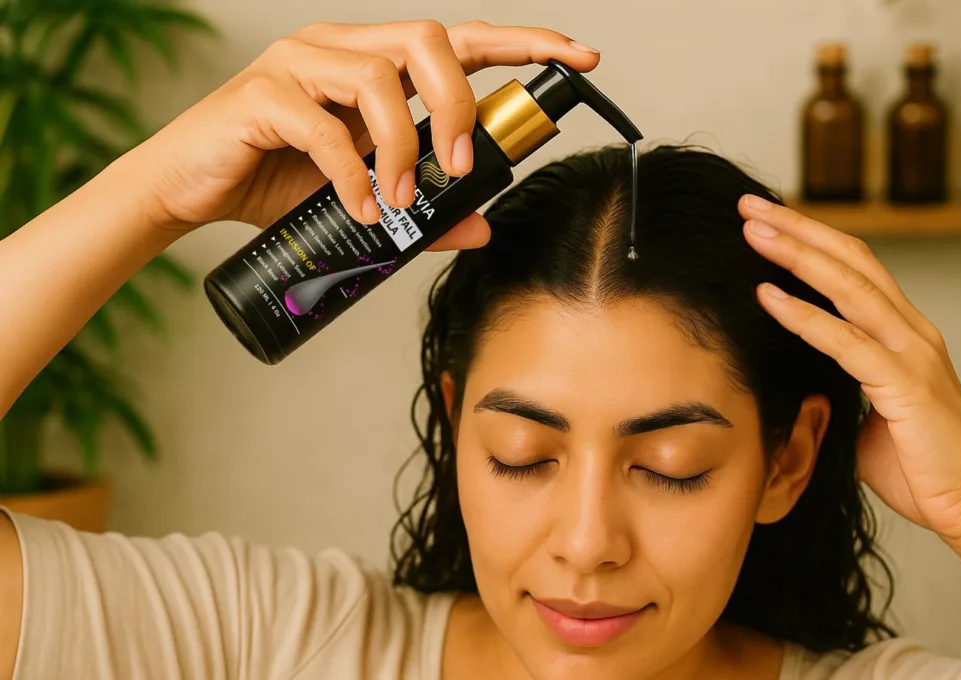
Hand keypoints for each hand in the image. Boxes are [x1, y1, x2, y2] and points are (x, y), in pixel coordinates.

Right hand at [134, 20, 599, 249]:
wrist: (190, 193)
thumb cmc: (278, 185)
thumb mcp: (367, 201)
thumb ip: (425, 210)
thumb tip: (482, 226)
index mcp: (374, 65)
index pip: (459, 41)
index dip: (521, 44)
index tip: (579, 56)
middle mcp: (341, 48)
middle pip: (426, 39)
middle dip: (459, 104)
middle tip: (463, 167)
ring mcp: (298, 63)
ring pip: (377, 78)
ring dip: (403, 148)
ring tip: (401, 201)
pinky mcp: (261, 95)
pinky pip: (322, 126)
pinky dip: (352, 175)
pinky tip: (362, 209)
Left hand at [739, 194, 960, 544]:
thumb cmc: (921, 465)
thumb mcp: (868, 415)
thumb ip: (840, 388)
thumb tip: (801, 383)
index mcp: (902, 333)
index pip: (854, 267)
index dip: (810, 239)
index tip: (765, 220)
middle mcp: (910, 331)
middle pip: (850, 260)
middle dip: (797, 228)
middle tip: (748, 204)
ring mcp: (911, 353)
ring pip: (849, 287)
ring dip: (795, 255)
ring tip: (751, 231)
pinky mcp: (906, 384)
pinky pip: (845, 341)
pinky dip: (803, 315)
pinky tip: (766, 295)